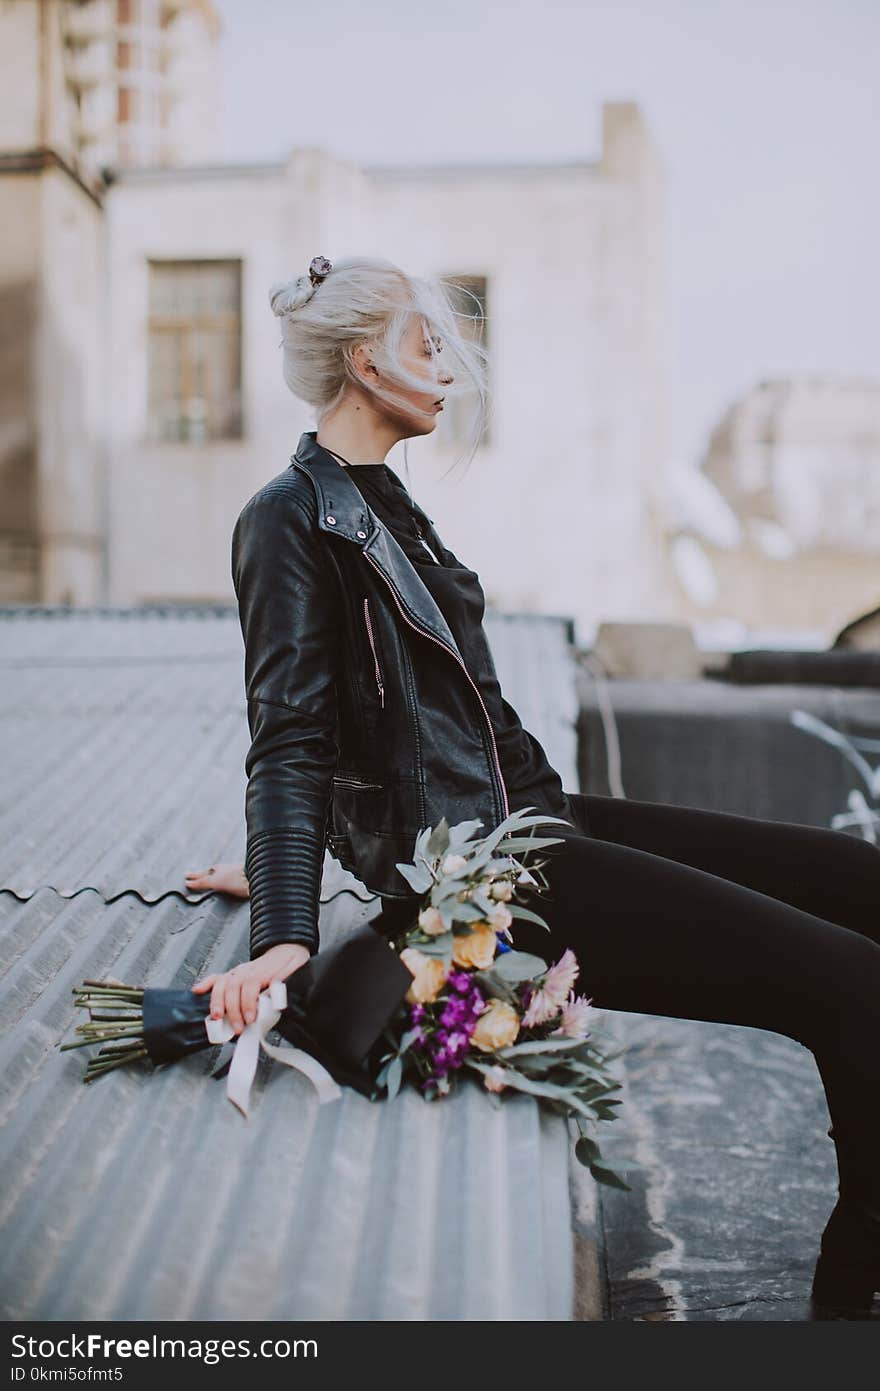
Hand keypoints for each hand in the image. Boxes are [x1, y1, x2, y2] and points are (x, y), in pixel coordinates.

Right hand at [192, 942, 310, 1034]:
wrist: (286, 949)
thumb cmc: (290, 963)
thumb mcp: (295, 969)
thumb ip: (286, 980)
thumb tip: (277, 989)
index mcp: (261, 970)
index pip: (250, 984)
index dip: (249, 1002)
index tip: (251, 1018)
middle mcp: (246, 970)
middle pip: (233, 987)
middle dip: (232, 1010)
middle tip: (237, 1027)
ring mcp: (237, 972)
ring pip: (222, 984)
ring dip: (217, 1001)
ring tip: (216, 1017)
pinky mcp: (232, 976)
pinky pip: (216, 978)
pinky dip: (205, 983)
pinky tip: (198, 991)